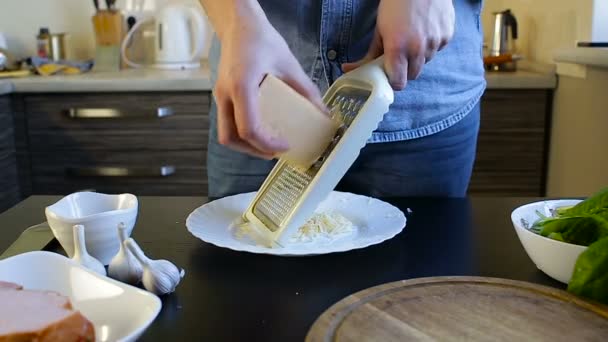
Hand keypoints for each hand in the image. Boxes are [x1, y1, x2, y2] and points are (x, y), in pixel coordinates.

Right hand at [214, 16, 323, 158]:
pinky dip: (241, 133)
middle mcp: (225, 94)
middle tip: (275, 152)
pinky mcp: (221, 96)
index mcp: (242, 86)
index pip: (248, 128)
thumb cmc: (262, 40)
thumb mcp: (289, 64)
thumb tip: (323, 113)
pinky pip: (227, 123)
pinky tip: (260, 129)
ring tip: (267, 145)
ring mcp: (219, 96)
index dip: (267, 144)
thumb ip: (306, 90)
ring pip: (225, 133)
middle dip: (253, 150)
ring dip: (245, 145)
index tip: (285, 145)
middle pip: (230, 137)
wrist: (239, 25)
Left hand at [343, 0, 454, 89]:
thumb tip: (349, 69)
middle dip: (405, 69)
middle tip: (400, 55)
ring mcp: (435, 43)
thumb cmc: (395, 5)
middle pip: (413, 75)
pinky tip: (424, 30)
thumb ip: (369, 55)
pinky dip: (431, 45)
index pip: (399, 83)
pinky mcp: (447, 36)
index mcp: (398, 49)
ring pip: (426, 62)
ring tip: (413, 37)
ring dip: (419, 56)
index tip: (391, 75)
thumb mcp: (379, 31)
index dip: (394, 81)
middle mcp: (418, 49)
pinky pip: (438, 49)